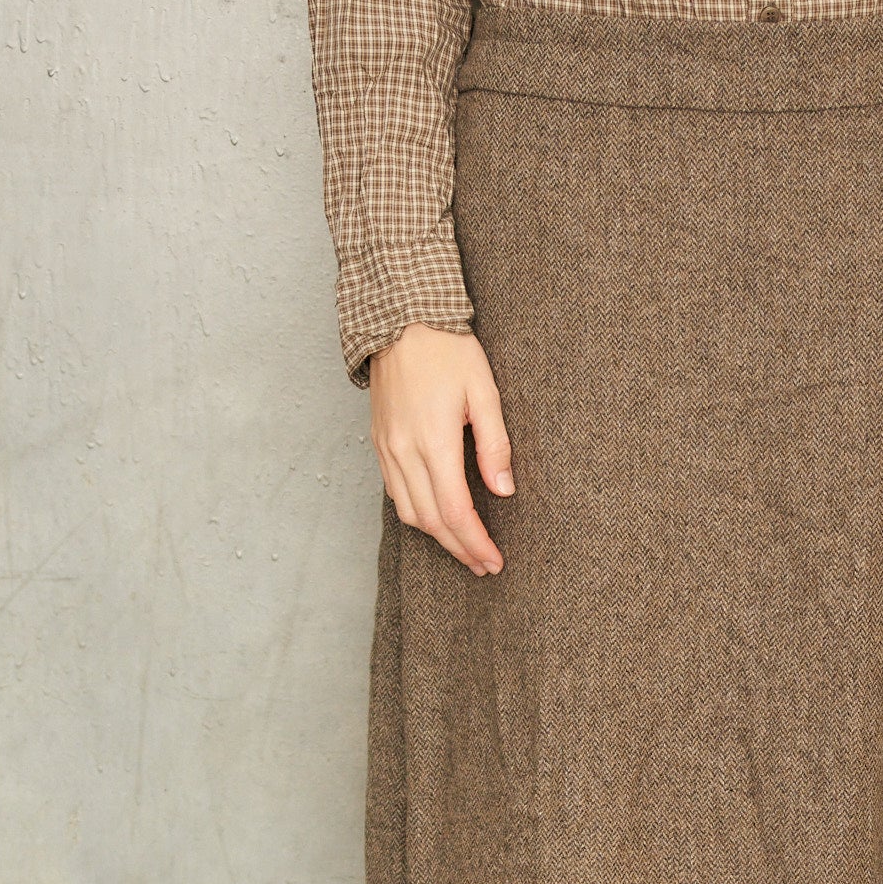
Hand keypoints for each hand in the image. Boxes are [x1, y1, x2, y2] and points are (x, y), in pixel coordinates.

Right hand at [368, 325, 512, 575]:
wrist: (399, 317)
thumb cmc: (447, 349)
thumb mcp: (484, 393)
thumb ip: (494, 445)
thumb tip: (503, 491)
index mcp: (433, 441)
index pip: (456, 510)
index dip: (476, 542)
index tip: (495, 560)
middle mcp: (404, 450)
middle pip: (431, 521)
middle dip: (460, 549)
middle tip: (484, 565)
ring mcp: (387, 448)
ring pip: (409, 512)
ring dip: (437, 537)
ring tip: (464, 548)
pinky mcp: (379, 441)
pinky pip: (395, 492)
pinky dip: (417, 513)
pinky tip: (438, 518)